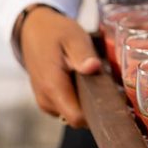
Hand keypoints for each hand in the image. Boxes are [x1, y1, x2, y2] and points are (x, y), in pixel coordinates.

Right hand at [20, 6, 100, 127]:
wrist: (33, 30)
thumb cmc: (55, 32)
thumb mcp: (73, 36)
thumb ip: (82, 54)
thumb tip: (93, 68)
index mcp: (53, 86)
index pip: (77, 118)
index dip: (97, 114)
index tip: (114, 102)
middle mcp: (46, 99)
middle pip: (77, 118)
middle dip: (95, 107)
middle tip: (110, 87)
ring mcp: (45, 102)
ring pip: (72, 113)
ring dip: (86, 102)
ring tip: (95, 80)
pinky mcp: (47, 100)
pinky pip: (67, 107)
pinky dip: (78, 98)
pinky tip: (83, 81)